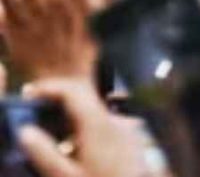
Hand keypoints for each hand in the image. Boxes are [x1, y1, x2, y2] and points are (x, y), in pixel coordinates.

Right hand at [17, 76, 147, 176]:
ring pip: (94, 113)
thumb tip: (25, 131)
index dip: (50, 87)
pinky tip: (75, 149)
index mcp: (98, 125)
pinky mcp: (132, 141)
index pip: (74, 90)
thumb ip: (44, 153)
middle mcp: (115, 121)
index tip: (29, 94)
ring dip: (71, 117)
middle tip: (34, 113)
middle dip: (58, 101)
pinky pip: (105, 126)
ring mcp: (126, 130)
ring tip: (50, 135)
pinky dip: (86, 129)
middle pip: (84, 99)